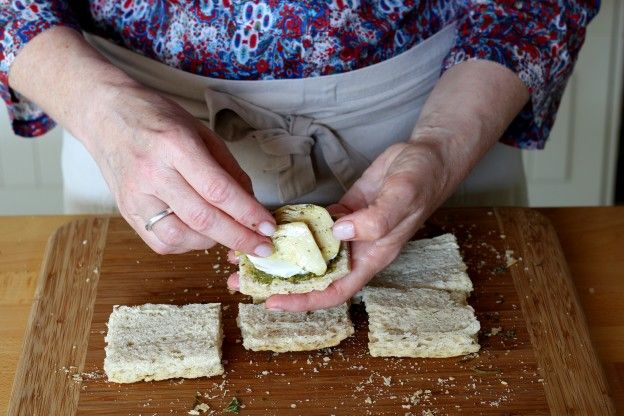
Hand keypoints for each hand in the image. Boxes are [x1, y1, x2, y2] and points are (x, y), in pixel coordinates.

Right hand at [83, 84, 276, 254]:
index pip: (219, 190)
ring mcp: (135, 195)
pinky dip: (187, 245)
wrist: (105, 114)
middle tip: (262, 247)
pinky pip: (160, 242)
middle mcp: (153, 172)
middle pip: (203, 218)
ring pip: (181, 237)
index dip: (248, 214)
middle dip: (239, 237)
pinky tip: (199, 234)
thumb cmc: (157, 118)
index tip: (268, 227)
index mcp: (176, 145)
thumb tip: (252, 204)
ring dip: (212, 242)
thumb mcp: (201, 131)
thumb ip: (228, 168)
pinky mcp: (126, 210)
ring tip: (228, 234)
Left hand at [227, 59, 528, 309]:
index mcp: (372, 255)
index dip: (304, 300)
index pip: (334, 289)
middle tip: (241, 278)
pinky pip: (312, 224)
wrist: (427, 156)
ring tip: (244, 253)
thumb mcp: (402, 197)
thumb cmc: (422, 179)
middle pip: (313, 274)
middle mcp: (356, 248)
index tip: (271, 302)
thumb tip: (339, 234)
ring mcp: (348, 230)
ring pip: (308, 250)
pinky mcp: (343, 211)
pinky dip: (292, 226)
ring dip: (280, 253)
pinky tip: (270, 224)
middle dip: (278, 280)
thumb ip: (375, 219)